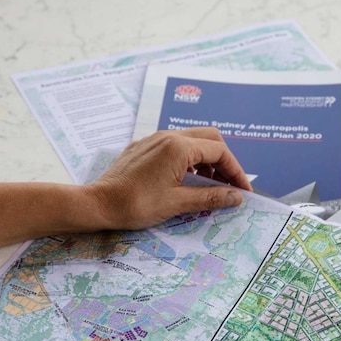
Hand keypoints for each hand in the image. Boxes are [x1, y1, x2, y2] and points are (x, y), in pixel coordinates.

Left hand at [88, 128, 251, 229]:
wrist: (98, 203)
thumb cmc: (135, 204)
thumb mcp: (177, 203)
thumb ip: (210, 197)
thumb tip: (236, 197)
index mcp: (178, 147)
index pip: (220, 151)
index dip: (235, 171)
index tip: (242, 190)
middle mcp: (168, 136)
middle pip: (209, 138)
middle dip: (224, 160)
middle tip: (228, 185)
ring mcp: (155, 139)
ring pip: (192, 140)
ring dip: (206, 160)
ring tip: (209, 185)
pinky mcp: (144, 147)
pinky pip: (175, 146)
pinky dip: (189, 159)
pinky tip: (186, 179)